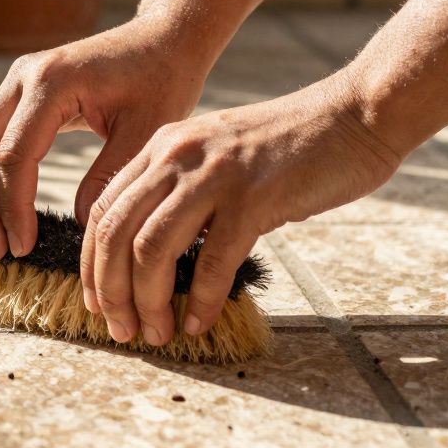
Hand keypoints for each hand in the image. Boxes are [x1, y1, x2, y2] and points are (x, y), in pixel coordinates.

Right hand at [0, 18, 214, 262]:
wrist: (161, 39)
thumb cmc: (162, 81)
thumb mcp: (147, 132)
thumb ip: (109, 177)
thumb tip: (78, 225)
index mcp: (51, 83)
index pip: (13, 156)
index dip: (13, 208)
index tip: (24, 248)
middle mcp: (21, 77)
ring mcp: (13, 82)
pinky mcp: (16, 93)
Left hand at [82, 76, 402, 344]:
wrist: (355, 114)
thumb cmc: (290, 148)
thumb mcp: (217, 159)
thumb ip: (182, 195)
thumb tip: (154, 259)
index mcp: (162, 146)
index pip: (103, 211)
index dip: (92, 265)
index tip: (97, 304)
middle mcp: (177, 155)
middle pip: (115, 231)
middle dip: (110, 291)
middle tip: (120, 330)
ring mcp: (214, 174)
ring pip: (151, 248)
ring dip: (147, 301)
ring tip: (156, 333)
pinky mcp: (254, 196)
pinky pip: (212, 260)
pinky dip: (201, 300)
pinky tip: (200, 322)